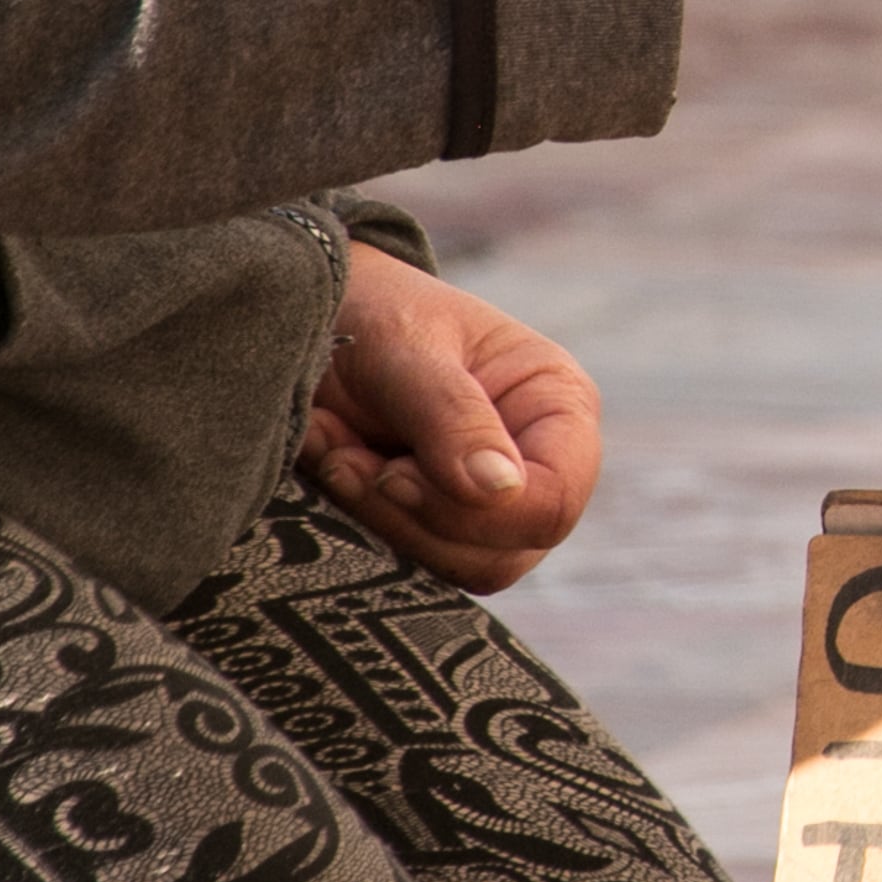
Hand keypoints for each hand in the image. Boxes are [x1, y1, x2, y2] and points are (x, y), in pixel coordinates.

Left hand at [303, 248, 598, 592]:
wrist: (324, 316)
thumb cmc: (376, 312)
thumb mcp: (409, 347)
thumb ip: (453, 416)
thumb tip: (499, 490)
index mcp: (557, 406)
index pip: (555, 497)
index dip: (481, 510)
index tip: (396, 474)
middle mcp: (536, 461)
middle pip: (510, 550)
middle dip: (418, 520)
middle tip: (352, 464)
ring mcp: (489, 501)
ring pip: (461, 569)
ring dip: (384, 525)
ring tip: (340, 460)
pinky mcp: (436, 526)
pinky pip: (414, 567)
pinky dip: (362, 530)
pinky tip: (337, 469)